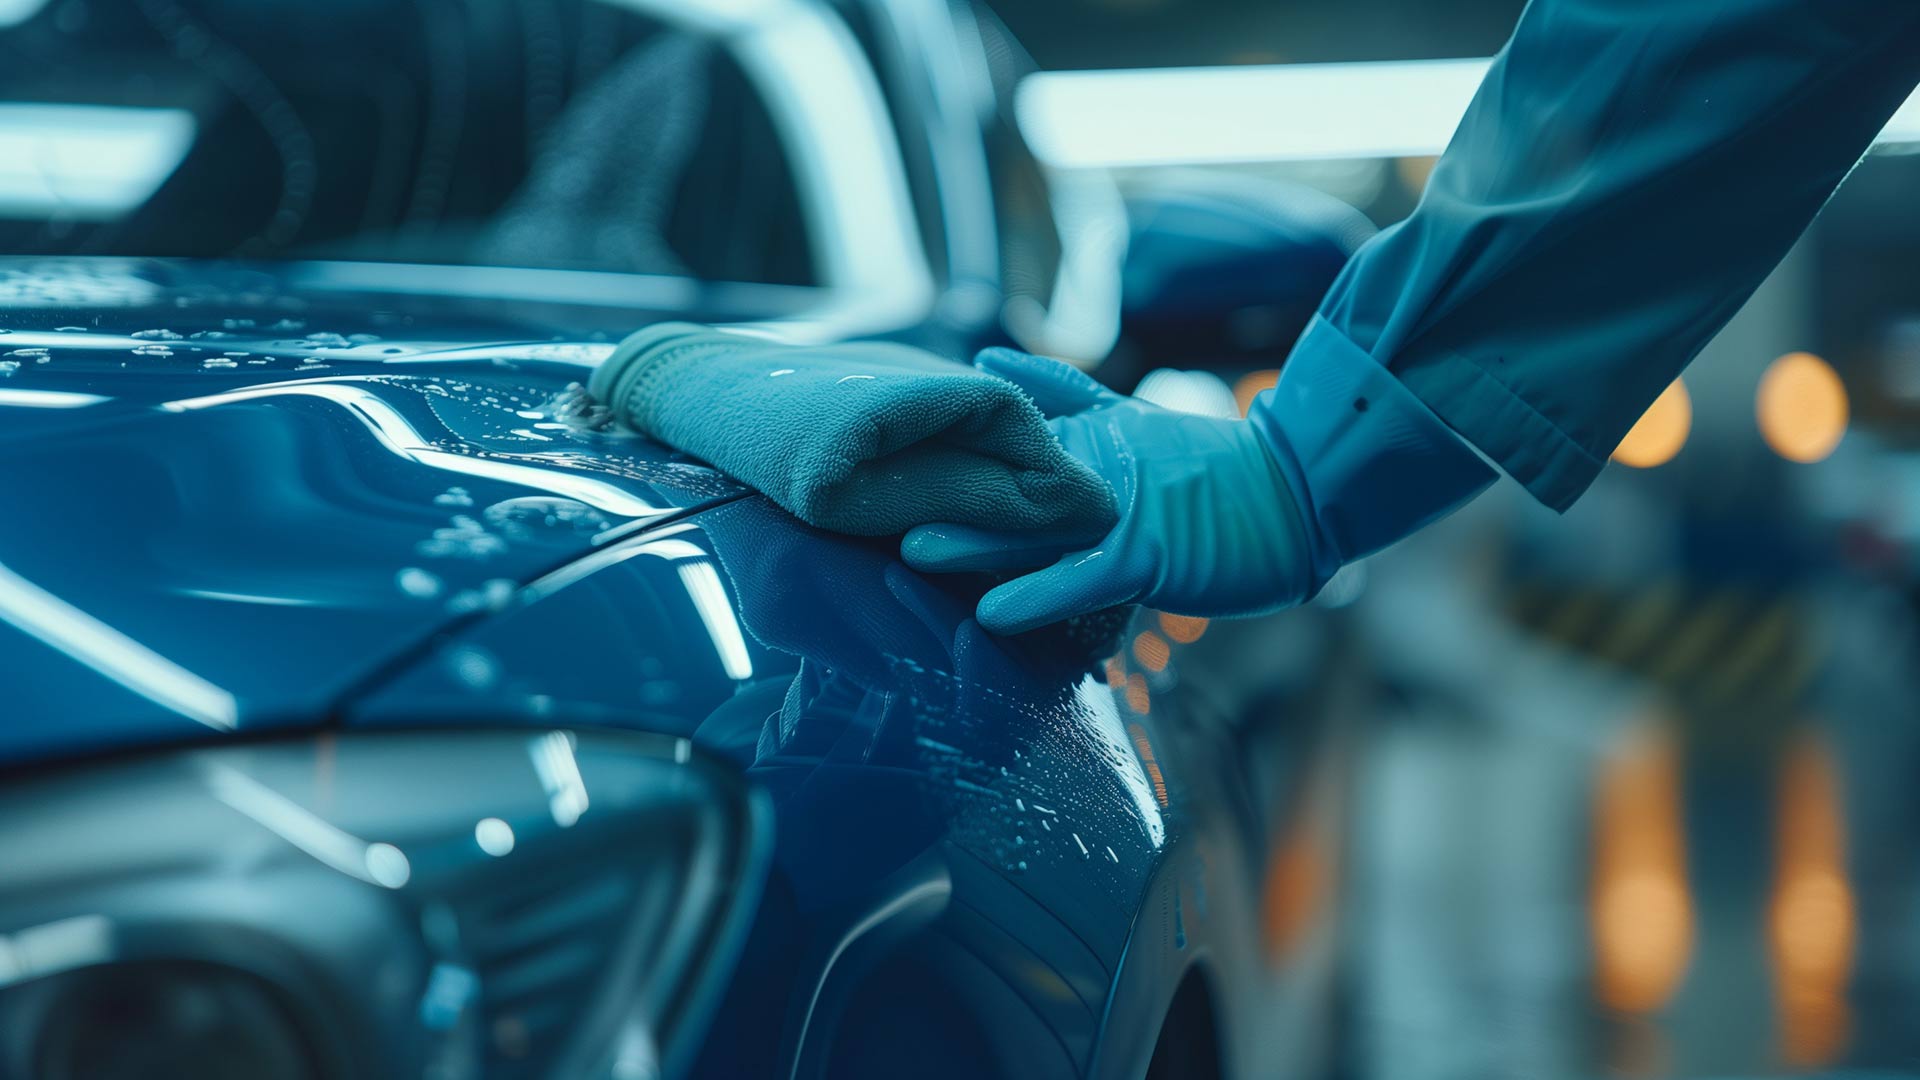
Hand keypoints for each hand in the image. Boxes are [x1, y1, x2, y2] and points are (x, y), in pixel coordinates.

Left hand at [901, 349, 1320, 634]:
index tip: (878, 461)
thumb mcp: (1127, 419)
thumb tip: (985, 352)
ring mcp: (1120, 514)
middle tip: (872, 502)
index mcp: (1079, 441)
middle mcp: (1092, 474)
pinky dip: (1040, 595)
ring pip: (1034, 530)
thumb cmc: (1210, 469)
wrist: (1293, 498)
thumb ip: (1060, 391)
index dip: (942, 454)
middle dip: (941, 495)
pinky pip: (1084, 580)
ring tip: (911, 550)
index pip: (998, 444)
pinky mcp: (1150, 555)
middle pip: (1004, 484)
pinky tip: (993, 614)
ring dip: (973, 542)